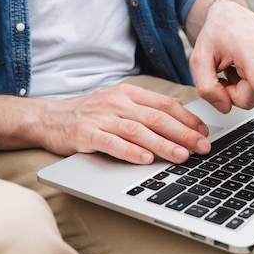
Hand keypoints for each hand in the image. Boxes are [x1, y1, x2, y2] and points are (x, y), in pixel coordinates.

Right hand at [33, 83, 210, 164]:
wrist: (50, 118)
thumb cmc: (90, 114)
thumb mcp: (118, 104)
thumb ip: (145, 110)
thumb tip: (181, 121)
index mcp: (128, 93)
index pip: (164, 104)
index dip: (187, 118)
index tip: (204, 132)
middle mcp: (116, 103)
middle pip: (156, 118)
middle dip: (183, 133)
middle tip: (202, 147)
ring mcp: (101, 118)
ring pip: (138, 130)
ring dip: (163, 144)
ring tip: (182, 156)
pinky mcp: (86, 134)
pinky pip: (112, 143)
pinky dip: (131, 151)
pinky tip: (146, 159)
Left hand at [189, 0, 253, 132]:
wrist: (233, 16)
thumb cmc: (215, 36)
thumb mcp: (197, 60)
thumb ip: (206, 88)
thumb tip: (226, 108)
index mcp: (251, 51)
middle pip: (250, 101)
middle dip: (233, 93)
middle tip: (226, 71)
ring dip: (244, 89)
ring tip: (238, 67)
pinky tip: (249, 69)